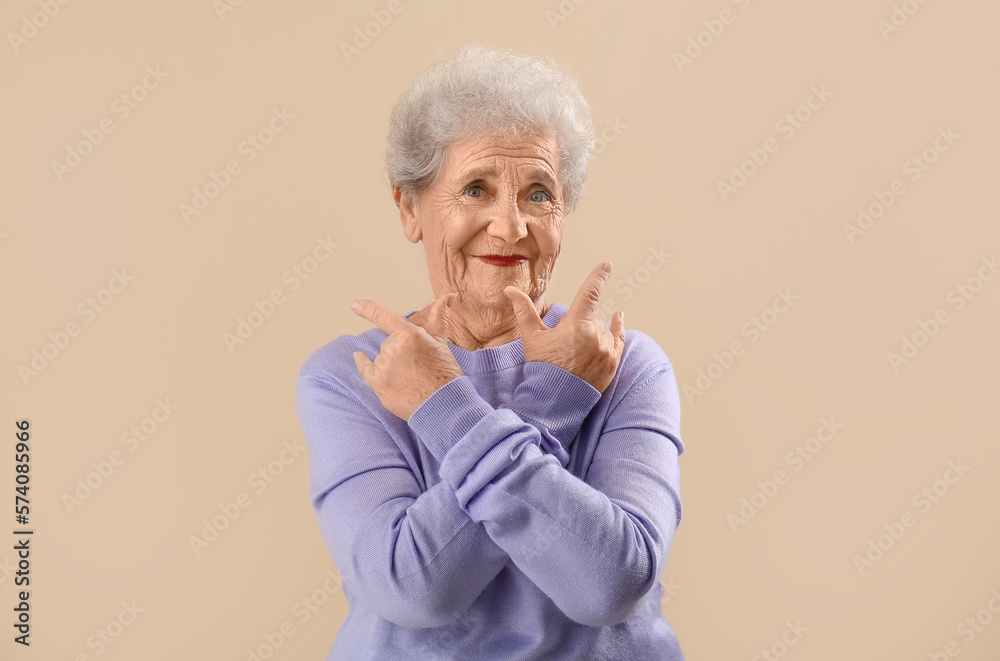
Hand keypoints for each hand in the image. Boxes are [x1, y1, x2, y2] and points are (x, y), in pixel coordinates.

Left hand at [351, 293, 464, 420]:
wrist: (443, 404)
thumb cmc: (445, 373)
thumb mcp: (441, 342)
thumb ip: (438, 318)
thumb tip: (447, 296)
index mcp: (411, 335)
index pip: (384, 317)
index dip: (368, 309)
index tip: (355, 305)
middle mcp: (394, 348)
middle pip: (388, 343)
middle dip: (399, 351)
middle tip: (416, 366)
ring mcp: (384, 366)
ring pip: (380, 358)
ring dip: (390, 364)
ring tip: (409, 378)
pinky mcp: (378, 383)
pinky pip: (364, 368)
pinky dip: (362, 363)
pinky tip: (360, 358)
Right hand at [504, 262, 625, 392]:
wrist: (555, 401)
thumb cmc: (542, 367)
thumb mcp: (532, 338)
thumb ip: (524, 311)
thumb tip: (509, 290)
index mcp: (576, 325)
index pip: (590, 292)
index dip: (598, 276)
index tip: (607, 265)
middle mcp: (596, 335)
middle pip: (592, 317)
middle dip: (581, 323)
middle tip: (565, 342)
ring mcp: (607, 349)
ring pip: (603, 329)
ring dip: (594, 332)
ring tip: (577, 349)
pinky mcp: (613, 362)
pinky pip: (619, 338)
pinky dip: (618, 329)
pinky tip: (618, 318)